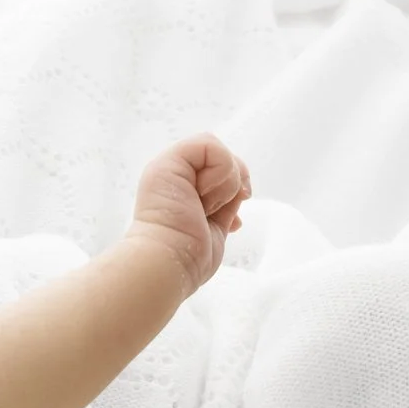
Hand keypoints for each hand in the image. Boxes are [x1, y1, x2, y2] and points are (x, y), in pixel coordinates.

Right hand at [125, 133, 252, 297]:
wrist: (166, 261)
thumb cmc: (187, 257)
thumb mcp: (217, 225)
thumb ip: (227, 204)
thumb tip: (243, 193)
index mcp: (183, 190)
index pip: (223, 172)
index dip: (235, 191)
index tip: (231, 221)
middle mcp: (176, 175)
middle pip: (225, 158)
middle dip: (234, 185)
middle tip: (215, 210)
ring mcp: (170, 166)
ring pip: (220, 152)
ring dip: (225, 184)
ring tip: (203, 207)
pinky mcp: (169, 161)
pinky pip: (210, 146)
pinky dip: (220, 172)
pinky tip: (203, 196)